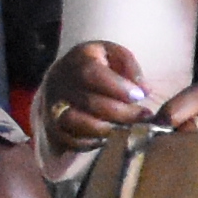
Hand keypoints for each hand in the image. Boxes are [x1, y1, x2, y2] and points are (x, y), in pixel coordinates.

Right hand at [37, 40, 166, 147]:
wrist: (64, 79)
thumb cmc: (98, 66)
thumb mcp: (115, 55)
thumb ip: (130, 66)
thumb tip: (144, 90)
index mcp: (78, 58)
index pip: (92, 74)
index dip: (117, 87)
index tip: (139, 96)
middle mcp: (60, 81)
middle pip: (89, 102)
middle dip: (121, 112)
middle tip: (143, 116)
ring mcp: (54, 105)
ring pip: (77, 123)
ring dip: (107, 129)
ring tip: (126, 128)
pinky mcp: (53, 126)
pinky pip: (71, 140)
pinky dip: (93, 142)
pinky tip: (110, 137)